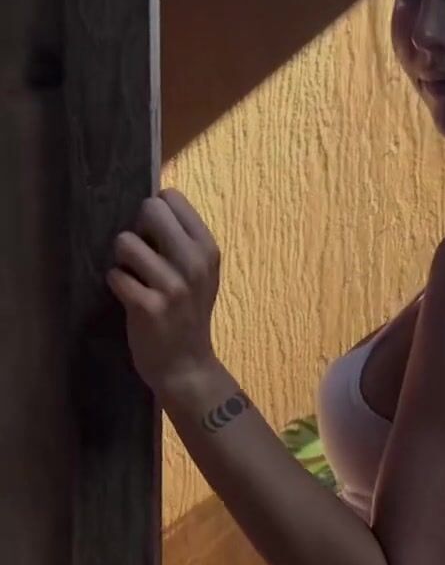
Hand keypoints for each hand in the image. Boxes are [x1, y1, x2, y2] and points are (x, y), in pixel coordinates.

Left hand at [106, 189, 221, 393]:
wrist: (187, 366)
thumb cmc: (188, 315)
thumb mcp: (199, 275)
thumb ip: (181, 242)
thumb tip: (147, 207)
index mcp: (208, 250)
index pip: (172, 198)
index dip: (157, 213)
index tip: (158, 238)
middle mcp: (194, 263)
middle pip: (150, 209)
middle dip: (138, 230)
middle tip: (144, 258)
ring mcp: (173, 286)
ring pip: (125, 242)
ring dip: (124, 261)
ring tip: (138, 280)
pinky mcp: (148, 306)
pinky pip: (115, 275)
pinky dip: (118, 285)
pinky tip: (132, 299)